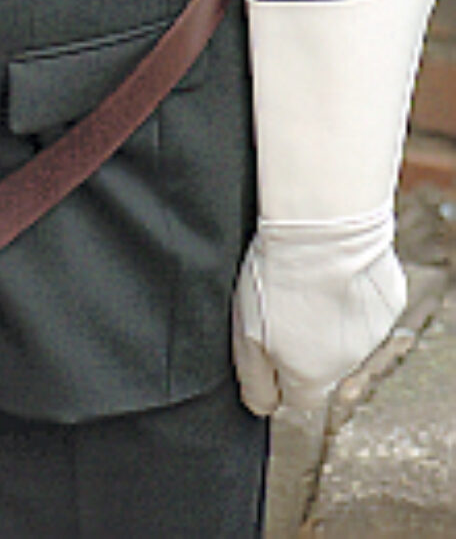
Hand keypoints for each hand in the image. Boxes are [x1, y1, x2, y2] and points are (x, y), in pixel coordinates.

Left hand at [231, 207, 405, 414]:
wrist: (322, 227)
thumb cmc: (278, 273)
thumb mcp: (244, 332)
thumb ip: (254, 378)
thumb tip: (261, 404)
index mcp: (309, 377)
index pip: (294, 398)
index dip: (276, 371)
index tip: (266, 342)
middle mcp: (346, 366)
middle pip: (321, 367)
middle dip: (303, 343)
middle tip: (286, 304)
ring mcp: (372, 334)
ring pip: (345, 337)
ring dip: (329, 319)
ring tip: (310, 282)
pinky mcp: (388, 304)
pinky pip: (366, 308)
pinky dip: (352, 295)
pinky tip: (336, 271)